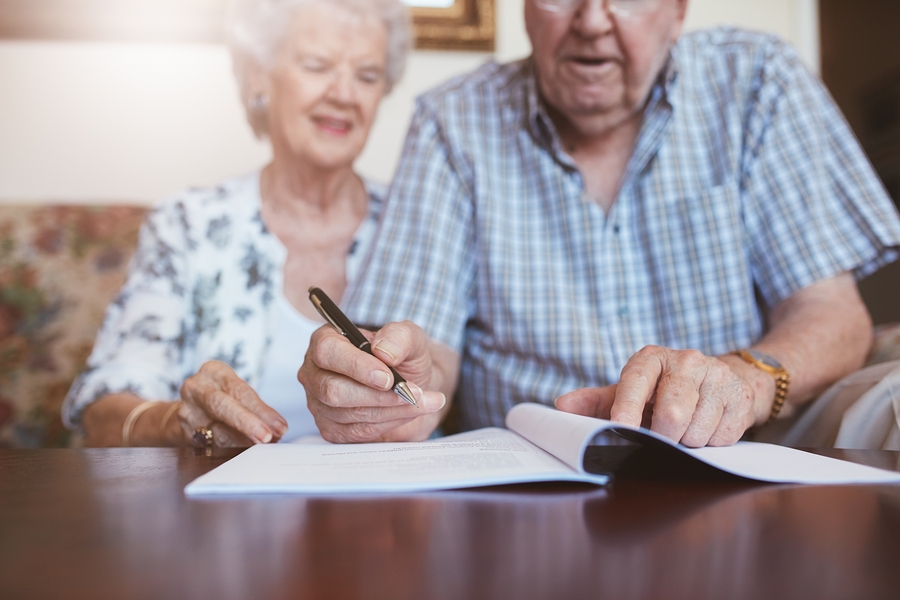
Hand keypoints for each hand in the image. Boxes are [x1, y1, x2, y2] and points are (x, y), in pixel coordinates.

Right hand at [179, 360, 287, 446]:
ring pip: (216, 431)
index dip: (261, 410)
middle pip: (221, 406)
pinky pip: (210, 445)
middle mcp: (196, 388)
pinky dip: (231, 450)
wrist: (192, 409)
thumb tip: (279, 428)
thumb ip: (256, 407)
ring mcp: (186, 411)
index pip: (239, 390)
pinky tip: (246, 452)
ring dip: (244, 441)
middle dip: (247, 423)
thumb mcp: (238, 391)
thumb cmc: (224, 397)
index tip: (280, 426)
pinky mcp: (184, 433)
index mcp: (213, 371)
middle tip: (268, 437)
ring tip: (264, 445)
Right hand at [298, 321, 448, 442]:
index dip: (356, 366)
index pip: (327, 352)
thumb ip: (400, 336)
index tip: (388, 377)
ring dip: (391, 409)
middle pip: (334, 390)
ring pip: (349, 413)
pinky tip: (408, 412)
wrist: (413, 385)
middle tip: (412, 393)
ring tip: (420, 400)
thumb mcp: (410, 338)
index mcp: (326, 340)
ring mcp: (320, 404)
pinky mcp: (332, 429)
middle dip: (378, 395)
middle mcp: (316, 372)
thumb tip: (384, 351)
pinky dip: (389, 423)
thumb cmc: (404, 357)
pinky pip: (358, 432)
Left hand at [555, 346, 761, 446]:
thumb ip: (595, 401)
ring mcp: (717, 377)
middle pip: (672, 414)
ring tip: (684, 429)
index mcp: (650, 358)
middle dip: (663, 436)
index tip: (621, 428)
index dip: (627, 407)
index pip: (636, 381)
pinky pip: (722, 437)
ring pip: (697, 431)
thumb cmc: (664, 390)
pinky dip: (711, 443)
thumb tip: (561, 408)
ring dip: (688, 442)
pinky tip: (707, 427)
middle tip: (661, 437)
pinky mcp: (741, 396)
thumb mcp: (630, 391)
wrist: (721, 379)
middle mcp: (686, 361)